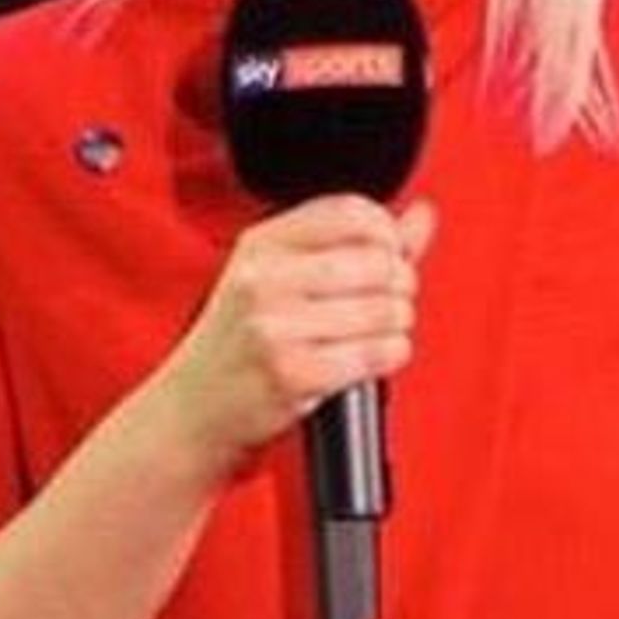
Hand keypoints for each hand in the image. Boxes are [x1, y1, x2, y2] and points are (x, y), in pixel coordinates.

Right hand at [159, 194, 435, 475]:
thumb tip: (422, 215)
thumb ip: (356, 243)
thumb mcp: (281, 275)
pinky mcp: (293, 373)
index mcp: (262, 242)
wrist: (195, 406)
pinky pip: (376, 354)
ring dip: (397, 325)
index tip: (386, 255)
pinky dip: (390, 355)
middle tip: (388, 300)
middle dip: (399, 284)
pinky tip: (373, 356)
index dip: (386, 233)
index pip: (351, 212)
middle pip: (376, 261)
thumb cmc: (241, 339)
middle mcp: (264, 278)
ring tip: (378, 331)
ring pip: (384, 309)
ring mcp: (276, 326)